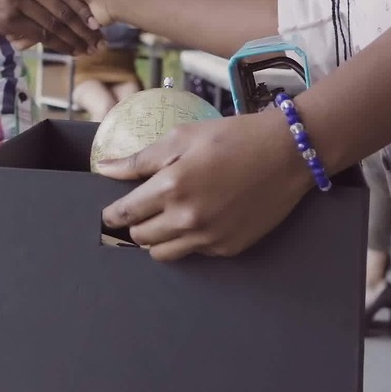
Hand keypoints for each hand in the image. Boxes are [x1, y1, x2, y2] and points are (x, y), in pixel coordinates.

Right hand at [0, 0, 100, 53]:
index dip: (81, 7)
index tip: (96, 21)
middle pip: (63, 8)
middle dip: (82, 26)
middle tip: (97, 40)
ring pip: (54, 22)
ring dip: (73, 38)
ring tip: (87, 50)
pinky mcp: (11, 17)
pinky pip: (40, 33)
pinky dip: (56, 43)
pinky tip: (67, 51)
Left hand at [98, 108, 313, 261]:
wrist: (287, 153)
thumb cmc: (232, 137)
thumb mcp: (182, 137)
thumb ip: (139, 159)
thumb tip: (104, 169)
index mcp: (171, 187)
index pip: (124, 214)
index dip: (111, 214)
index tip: (108, 213)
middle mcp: (188, 219)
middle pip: (140, 238)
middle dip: (133, 226)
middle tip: (140, 211)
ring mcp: (210, 238)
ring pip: (163, 253)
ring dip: (156, 240)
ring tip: (164, 219)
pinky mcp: (230, 248)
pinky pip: (194, 253)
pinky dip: (188, 241)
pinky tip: (197, 220)